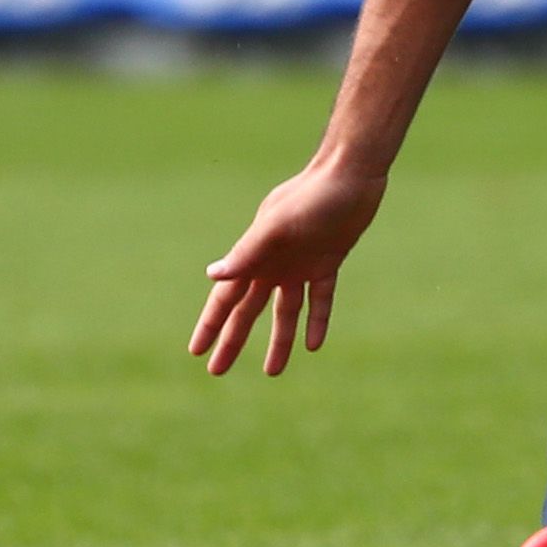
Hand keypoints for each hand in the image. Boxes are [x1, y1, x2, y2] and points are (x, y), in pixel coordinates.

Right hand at [188, 156, 387, 376]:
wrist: (350, 174)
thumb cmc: (311, 196)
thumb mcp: (277, 227)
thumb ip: (247, 253)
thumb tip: (212, 276)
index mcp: (254, 255)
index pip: (225, 299)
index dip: (210, 326)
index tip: (196, 352)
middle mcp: (272, 264)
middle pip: (248, 312)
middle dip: (233, 340)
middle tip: (217, 372)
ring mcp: (299, 265)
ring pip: (285, 312)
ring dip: (278, 340)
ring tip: (272, 372)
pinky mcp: (327, 263)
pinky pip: (320, 300)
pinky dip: (316, 321)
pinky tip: (313, 345)